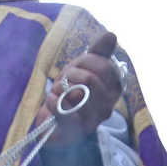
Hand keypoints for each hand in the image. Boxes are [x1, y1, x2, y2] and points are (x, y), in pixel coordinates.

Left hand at [35, 31, 123, 146]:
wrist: (55, 123)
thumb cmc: (73, 91)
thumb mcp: (85, 67)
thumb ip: (99, 52)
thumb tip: (111, 35)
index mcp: (114, 90)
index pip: (107, 68)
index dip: (88, 61)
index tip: (79, 64)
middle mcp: (108, 107)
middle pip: (91, 79)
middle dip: (72, 73)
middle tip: (66, 79)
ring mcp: (92, 120)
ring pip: (77, 93)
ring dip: (60, 87)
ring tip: (58, 91)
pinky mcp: (75, 130)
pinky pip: (64, 110)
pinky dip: (53, 100)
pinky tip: (52, 99)